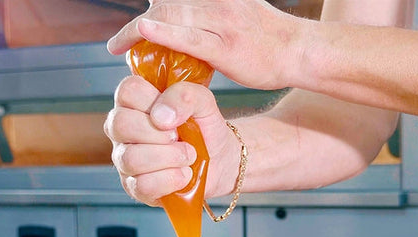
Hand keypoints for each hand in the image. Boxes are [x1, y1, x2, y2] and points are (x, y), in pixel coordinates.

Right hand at [104, 76, 240, 205]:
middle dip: (159, 133)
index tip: (173, 115)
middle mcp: (123, 130)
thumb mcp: (203, 102)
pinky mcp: (135, 187)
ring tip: (188, 156)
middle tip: (180, 137)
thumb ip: (184, 96)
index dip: (152, 102)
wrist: (221, 160)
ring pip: (131, 158)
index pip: (127, 92)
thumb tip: (161, 117)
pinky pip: (143, 185)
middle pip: (120, 125)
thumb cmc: (205, 129)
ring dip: (169, 157)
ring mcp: (125, 159)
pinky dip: (171, 180)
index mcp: (134, 102)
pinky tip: (184, 174)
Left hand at [107, 0, 306, 89]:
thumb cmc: (269, 38)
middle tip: (120, 40)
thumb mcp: (238, 11)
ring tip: (119, 45)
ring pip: (170, 17)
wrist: (299, 51)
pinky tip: (143, 30)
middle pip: (166, 3)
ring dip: (138, 30)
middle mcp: (214, 2)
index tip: (135, 24)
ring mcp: (220, 23)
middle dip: (141, 21)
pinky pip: (189, 39)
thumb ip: (211, 12)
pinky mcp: (225, 47)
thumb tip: (187, 20)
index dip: (156, 4)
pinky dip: (163, 34)